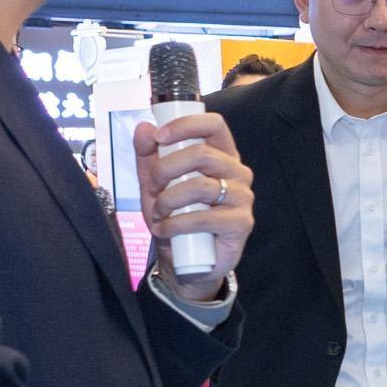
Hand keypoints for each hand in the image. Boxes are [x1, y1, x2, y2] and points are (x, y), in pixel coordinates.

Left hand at [134, 111, 253, 297]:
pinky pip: (204, 217)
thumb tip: (145, 128)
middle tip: (151, 186)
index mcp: (220, 155)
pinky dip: (176, 224)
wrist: (187, 261)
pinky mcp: (241, 223)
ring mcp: (242, 197)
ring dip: (168, 200)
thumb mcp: (155, 184)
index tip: (160, 137)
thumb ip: (148, 156)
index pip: (214, 125)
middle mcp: (237, 172)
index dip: (186, 125)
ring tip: (158, 213)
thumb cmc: (175, 217)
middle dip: (166, 168)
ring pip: (201, 186)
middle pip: (202, 154)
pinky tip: (165, 229)